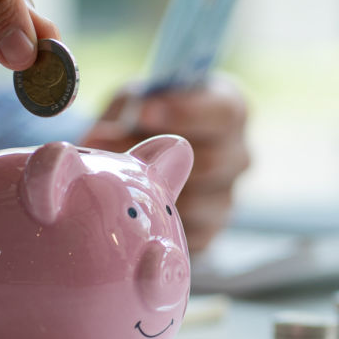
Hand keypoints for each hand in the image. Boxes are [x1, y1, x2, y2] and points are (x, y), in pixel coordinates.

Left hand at [81, 81, 250, 252]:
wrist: (148, 160)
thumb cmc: (146, 121)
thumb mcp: (135, 104)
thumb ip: (126, 114)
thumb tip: (101, 139)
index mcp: (229, 112)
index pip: (225, 114)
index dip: (185, 114)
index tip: (141, 115)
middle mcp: (238, 155)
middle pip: (213, 163)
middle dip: (160, 163)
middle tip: (118, 158)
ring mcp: (227, 195)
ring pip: (197, 204)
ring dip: (153, 198)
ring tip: (121, 187)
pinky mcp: (212, 228)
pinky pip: (188, 235)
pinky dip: (158, 226)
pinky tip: (137, 211)